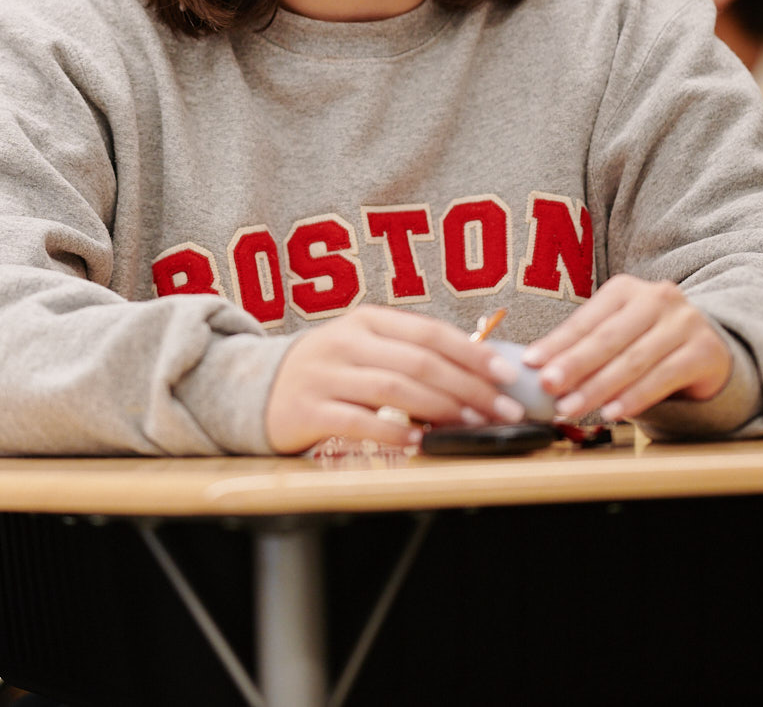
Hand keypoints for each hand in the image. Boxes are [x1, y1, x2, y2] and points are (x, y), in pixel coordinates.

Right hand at [263, 306, 518, 452]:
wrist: (255, 389)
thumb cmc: (328, 371)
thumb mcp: (363, 348)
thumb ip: (409, 354)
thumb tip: (479, 371)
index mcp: (366, 321)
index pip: (429, 332)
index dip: (473, 353)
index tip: (507, 374)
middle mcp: (345, 342)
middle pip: (419, 362)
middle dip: (469, 387)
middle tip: (504, 410)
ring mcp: (324, 375)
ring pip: (394, 388)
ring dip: (441, 408)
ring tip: (472, 424)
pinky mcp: (308, 411)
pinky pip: (359, 422)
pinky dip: (394, 432)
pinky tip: (420, 441)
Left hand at [519, 274, 731, 423]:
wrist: (708, 351)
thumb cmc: (647, 344)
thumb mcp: (616, 337)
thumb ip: (583, 348)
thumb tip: (536, 370)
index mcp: (626, 289)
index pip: (585, 320)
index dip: (556, 343)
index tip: (531, 364)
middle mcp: (657, 298)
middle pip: (607, 338)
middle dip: (574, 366)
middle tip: (548, 387)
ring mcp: (684, 322)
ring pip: (633, 359)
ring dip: (598, 388)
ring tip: (572, 408)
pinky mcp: (704, 350)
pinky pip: (663, 377)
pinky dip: (634, 397)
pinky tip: (612, 412)